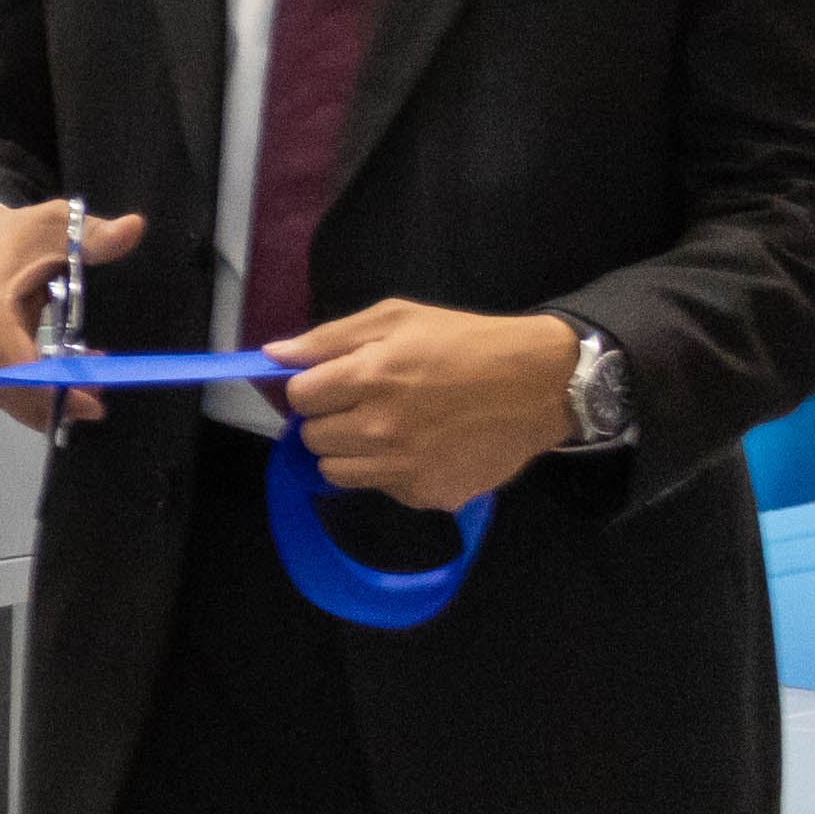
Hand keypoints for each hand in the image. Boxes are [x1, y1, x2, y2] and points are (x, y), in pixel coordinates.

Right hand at [0, 197, 146, 431]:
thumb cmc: (14, 237)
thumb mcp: (56, 227)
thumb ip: (95, 235)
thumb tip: (133, 228)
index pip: (17, 366)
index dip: (54, 390)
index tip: (91, 401)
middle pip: (13, 390)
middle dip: (57, 401)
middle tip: (98, 402)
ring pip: (7, 396)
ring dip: (48, 401)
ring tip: (90, 388)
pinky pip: (4, 389)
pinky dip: (36, 393)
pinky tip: (68, 382)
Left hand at [268, 300, 586, 515]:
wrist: (541, 384)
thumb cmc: (467, 342)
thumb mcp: (398, 318)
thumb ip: (329, 339)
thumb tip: (273, 356)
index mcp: (369, 379)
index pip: (299, 398)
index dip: (314, 389)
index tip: (336, 384)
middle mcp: (380, 430)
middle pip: (313, 439)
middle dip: (330, 420)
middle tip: (367, 405)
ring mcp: (405, 469)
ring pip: (337, 473)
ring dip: (352, 452)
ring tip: (390, 428)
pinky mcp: (429, 495)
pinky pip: (384, 489)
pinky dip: (393, 472)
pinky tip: (424, 448)